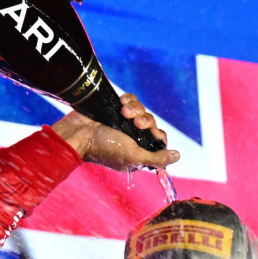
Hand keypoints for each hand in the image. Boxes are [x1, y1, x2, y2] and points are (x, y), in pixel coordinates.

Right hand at [52, 93, 179, 170]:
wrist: (79, 133)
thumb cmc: (105, 148)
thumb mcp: (134, 156)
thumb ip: (157, 158)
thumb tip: (178, 156)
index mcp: (138, 152)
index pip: (159, 140)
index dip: (158, 134)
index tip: (152, 133)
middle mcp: (132, 138)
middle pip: (151, 123)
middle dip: (146, 120)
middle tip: (135, 122)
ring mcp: (123, 123)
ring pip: (142, 110)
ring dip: (136, 109)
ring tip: (124, 112)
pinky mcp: (115, 109)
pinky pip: (131, 100)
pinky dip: (129, 99)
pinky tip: (121, 102)